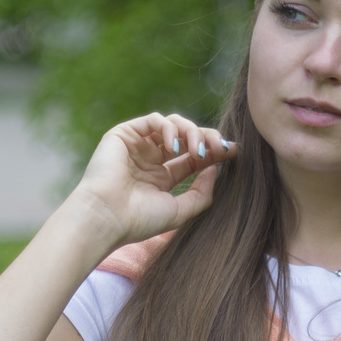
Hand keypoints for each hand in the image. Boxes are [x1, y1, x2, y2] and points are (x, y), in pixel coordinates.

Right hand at [64, 112, 235, 250]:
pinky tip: (174, 147)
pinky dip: (169, 128)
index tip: (234, 151)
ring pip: (174, 125)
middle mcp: (150, 159)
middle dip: (208, 138)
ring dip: (192, 132)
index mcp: (161, 178)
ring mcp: (138, 145)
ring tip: (198, 149)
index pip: (193, 158)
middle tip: (222, 146)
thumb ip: (202, 192)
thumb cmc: (139, 220)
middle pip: (187, 138)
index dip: (215, 152)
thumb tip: (217, 168)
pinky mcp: (124, 134)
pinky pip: (154, 120)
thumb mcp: (180, 210)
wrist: (106, 217)